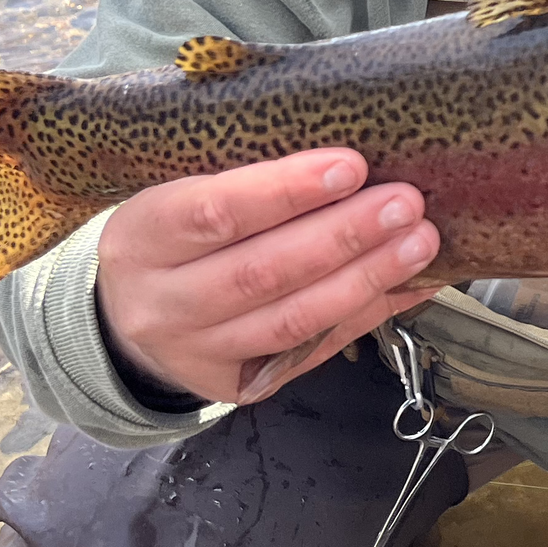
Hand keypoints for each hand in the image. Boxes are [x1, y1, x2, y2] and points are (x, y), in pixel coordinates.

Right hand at [94, 147, 441, 406]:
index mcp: (141, 237)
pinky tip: (410, 285)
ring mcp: (198, 353)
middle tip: (404, 203)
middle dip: (343, 236)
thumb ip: (245, 179)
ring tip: (419, 243)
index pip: (214, 212)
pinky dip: (367, 315)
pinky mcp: (237, 386)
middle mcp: (161, 304)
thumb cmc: (172, 235)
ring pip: (292, 320)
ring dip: (366, 279)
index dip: (285, 191)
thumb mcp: (178, 193)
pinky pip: (312, 350)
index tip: (351, 166)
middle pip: (262, 273)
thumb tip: (350, 159)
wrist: (128, 316)